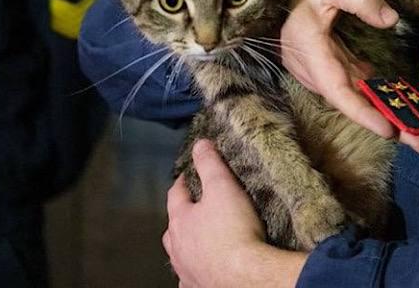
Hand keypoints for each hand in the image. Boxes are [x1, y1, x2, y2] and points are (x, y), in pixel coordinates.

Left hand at [163, 139, 306, 287]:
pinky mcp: (198, 286)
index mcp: (180, 220)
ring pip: (180, 254)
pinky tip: (203, 270)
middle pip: (173, 227)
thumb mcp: (223, 186)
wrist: (244, 275)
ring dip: (186, 245)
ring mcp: (186, 270)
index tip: (187, 175)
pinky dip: (195, 271)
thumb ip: (210, 163)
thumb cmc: (234, 230)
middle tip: (194, 208)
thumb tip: (199, 144)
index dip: (182, 182)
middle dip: (182, 216)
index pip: (175, 194)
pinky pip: (190, 278)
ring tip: (198, 240)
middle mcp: (177, 247)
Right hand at [283, 0, 418, 153]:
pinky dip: (381, 101)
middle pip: (351, 103)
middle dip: (386, 124)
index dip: (360, 112)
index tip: (387, 129)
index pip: (335, 89)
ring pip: (357, 100)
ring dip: (388, 116)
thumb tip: (390, 20)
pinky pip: (359, 90)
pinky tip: (407, 111)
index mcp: (309, 50)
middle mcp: (315, 71)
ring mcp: (325, 74)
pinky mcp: (335, 71)